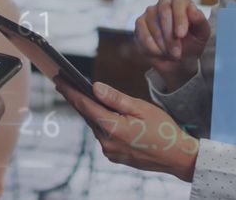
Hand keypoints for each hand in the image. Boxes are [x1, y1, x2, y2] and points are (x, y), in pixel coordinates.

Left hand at [54, 77, 198, 181]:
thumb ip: (115, 98)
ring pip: (94, 125)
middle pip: (87, 115)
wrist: (177, 156)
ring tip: (79, 94)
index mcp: (113, 128)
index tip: (58, 79)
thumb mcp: (141, 108)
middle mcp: (107, 142)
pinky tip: (99, 112)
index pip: (85, 106)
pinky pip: (102, 135)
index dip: (70, 91)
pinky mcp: (115, 155)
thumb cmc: (163, 130)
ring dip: (88, 111)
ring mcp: (110, 151)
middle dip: (75, 98)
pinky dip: (99, 122)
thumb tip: (94, 87)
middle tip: (62, 83)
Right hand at [134, 0, 210, 88]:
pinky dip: (150, 46)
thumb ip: (200, 22)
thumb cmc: (191, 43)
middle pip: (163, 10)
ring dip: (162, 43)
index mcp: (182, 2)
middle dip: (169, 34)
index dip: (179, 19)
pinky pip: (141, 32)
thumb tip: (193, 11)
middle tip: (176, 52)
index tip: (181, 34)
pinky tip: (158, 52)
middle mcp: (165, 3)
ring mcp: (151, 12)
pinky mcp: (140, 23)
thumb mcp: (201, 35)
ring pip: (152, 23)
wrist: (177, 59)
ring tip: (170, 54)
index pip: (178, 3)